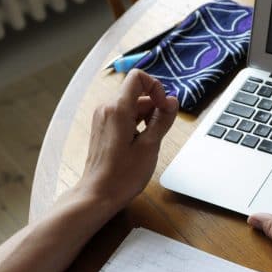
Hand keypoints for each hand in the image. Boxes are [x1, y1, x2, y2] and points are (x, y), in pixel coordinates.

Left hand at [74, 68, 177, 212]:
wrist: (99, 194)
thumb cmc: (122, 175)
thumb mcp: (150, 146)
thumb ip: (162, 119)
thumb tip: (172, 101)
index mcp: (117, 109)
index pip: (138, 78)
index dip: (156, 88)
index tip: (164, 107)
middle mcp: (106, 108)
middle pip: (137, 93)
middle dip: (154, 106)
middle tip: (159, 131)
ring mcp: (103, 117)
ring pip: (132, 105)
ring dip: (147, 117)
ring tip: (148, 142)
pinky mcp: (103, 127)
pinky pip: (124, 115)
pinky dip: (137, 123)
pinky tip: (139, 143)